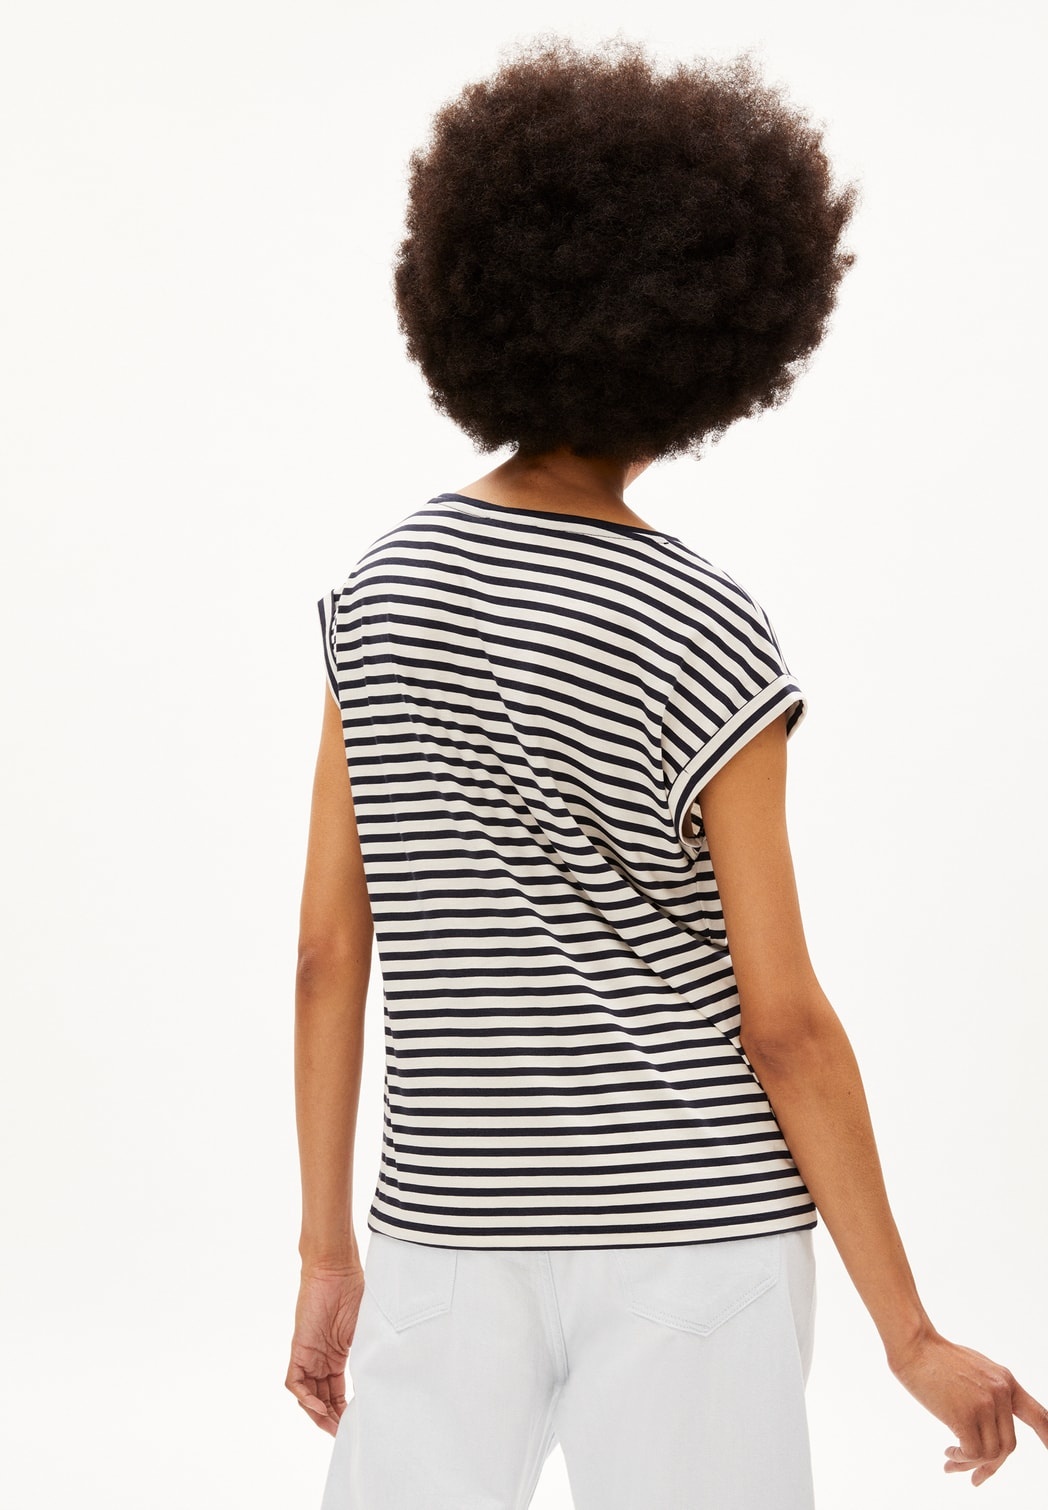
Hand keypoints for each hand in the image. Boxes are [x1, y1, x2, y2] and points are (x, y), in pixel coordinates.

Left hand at [285, 1260, 364, 1437]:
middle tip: (342, 1434)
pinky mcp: (299, 1348)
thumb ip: (371, 1352)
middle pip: (322, 1398)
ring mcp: (309, 1354)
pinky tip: (318, 1406)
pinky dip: (304, 1397)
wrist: (335, 1268)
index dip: (343, 1411)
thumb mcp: (368, 1329)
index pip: (337, 1392)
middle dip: (331, 1419)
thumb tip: (386, 1376)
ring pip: (307, 1395)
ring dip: (318, 1414)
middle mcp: (321, 1358)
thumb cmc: (354, 1290)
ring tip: (333, 1427)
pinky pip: (295, 1381)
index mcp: (338, 1354)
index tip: (355, 1426)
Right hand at [889, 1327, 1047, 1486]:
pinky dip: (961, 1458)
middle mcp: (1000, 1392)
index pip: (1038, 1415)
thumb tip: (991, 1423)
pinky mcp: (964, 1414)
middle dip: (991, 1465)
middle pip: (1008, 1445)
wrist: (914, 1345)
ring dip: (971, 1463)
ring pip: (991, 1453)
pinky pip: (973, 1452)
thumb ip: (990, 1392)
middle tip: (973, 1475)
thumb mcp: (976, 1369)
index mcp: (1006, 1381)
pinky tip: (948, 1452)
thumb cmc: (936, 1357)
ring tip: (952, 1460)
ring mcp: (984, 1404)